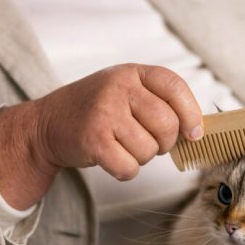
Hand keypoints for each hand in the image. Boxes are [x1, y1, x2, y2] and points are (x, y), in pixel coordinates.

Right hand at [0, 64, 202, 208]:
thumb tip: (197, 132)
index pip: (175, 88)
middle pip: (167, 125)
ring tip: (122, 146)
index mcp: (132, 73)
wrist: (47, 124)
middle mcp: (118, 87)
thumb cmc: (96, 111)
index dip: (191, 113)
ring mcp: (104, 113)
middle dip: (165, 143)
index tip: (194, 133)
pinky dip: (125, 171)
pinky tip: (111, 158)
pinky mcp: (93, 140)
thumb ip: (159, 103)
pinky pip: (129, 167)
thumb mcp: (126, 92)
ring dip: (141, 158)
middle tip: (148, 142)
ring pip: (149, 150)